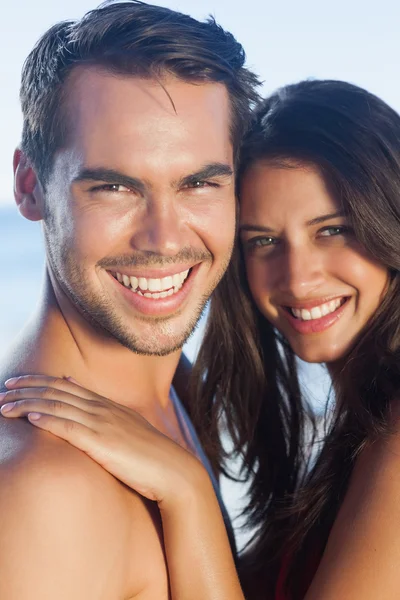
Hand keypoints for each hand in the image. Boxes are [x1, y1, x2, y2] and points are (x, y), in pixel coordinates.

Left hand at [0, 375, 204, 506]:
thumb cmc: (150, 455)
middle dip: (27, 387)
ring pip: (57, 406)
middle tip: (4, 386)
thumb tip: (94, 417)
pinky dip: (48, 420)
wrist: (172, 470)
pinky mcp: (102, 442)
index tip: (19, 381)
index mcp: (107, 405)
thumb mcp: (127, 430)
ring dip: (27, 404)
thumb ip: (107, 417)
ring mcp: (102, 423)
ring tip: (5, 405)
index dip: (39, 381)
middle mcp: (102, 408)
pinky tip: (31, 418)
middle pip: (57, 391)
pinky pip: (69, 427)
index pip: (66, 385)